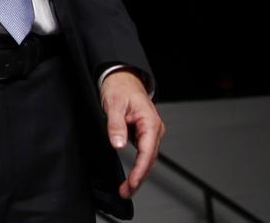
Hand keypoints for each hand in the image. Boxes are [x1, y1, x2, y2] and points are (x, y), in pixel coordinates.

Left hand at [101, 69, 164, 199]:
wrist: (122, 77)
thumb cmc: (120, 88)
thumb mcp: (114, 104)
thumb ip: (116, 125)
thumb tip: (118, 145)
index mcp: (150, 122)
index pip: (147, 152)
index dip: (140, 170)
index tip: (132, 183)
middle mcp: (154, 129)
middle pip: (149, 159)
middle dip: (139, 177)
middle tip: (126, 191)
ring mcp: (150, 131)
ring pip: (148, 157)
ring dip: (139, 173)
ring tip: (127, 188)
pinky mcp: (144, 133)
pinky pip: (144, 151)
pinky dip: (138, 164)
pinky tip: (131, 174)